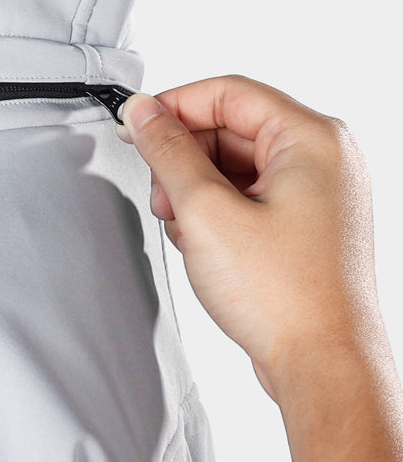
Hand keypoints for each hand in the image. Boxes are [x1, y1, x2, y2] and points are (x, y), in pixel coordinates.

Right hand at [115, 76, 381, 405]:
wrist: (325, 369)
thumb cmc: (287, 298)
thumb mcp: (206, 211)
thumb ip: (167, 151)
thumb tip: (145, 112)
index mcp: (314, 139)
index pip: (227, 92)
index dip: (173, 107)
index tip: (135, 125)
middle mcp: (326, 158)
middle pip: (230, 126)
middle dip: (184, 158)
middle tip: (161, 194)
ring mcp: (321, 193)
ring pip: (236, 162)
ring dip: (197, 189)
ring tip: (185, 228)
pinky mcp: (309, 224)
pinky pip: (251, 193)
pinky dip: (219, 211)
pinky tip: (204, 243)